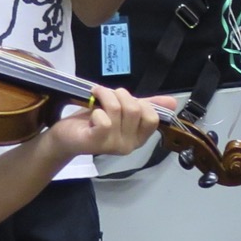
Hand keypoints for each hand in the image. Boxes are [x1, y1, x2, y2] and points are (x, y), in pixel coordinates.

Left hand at [45, 86, 170, 157]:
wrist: (66, 136)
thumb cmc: (94, 122)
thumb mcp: (122, 111)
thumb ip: (146, 106)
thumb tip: (173, 102)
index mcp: (139, 137)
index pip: (153, 118)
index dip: (141, 102)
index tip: (126, 99)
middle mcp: (129, 144)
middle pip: (136, 110)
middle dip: (120, 95)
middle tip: (107, 95)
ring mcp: (113, 145)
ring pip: (118, 110)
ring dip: (106, 96)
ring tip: (97, 95)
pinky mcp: (97, 142)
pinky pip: (105, 120)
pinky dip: (97, 110)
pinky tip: (92, 114)